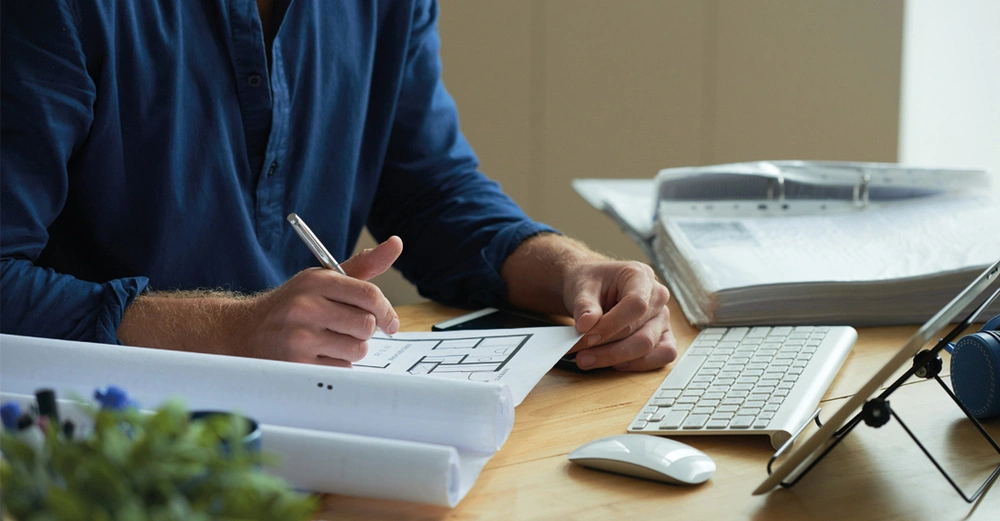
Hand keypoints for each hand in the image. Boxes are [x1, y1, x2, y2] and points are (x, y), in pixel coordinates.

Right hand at [235, 236, 402, 366]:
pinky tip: (318, 355)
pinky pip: (342, 368)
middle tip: (347, 329)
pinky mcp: (297, 365)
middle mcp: (305, 307)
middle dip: (364, 331)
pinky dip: (337, 365)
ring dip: (351, 349)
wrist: (243, 332)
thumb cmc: (291, 306)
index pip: (369, 294)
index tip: (390, 322)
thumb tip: (396, 244)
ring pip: (358, 349)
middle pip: (367, 325)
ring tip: (329, 342)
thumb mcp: (321, 280)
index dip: (387, 311)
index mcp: (316, 281)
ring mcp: (300, 338)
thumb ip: (362, 267)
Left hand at [564, 260, 676, 370]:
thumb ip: (584, 306)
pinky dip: (638, 364)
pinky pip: (663, 355)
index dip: (611, 325)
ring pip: (648, 346)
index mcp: (641, 276)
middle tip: (578, 354)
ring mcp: (662, 318)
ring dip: (616, 358)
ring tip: (587, 359)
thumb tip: (586, 325)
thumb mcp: (581, 288)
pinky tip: (614, 364)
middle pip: (640, 331)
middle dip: (607, 348)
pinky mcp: (662, 336)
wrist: (592, 289)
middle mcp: (657, 297)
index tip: (586, 337)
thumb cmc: (591, 285)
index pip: (635, 305)